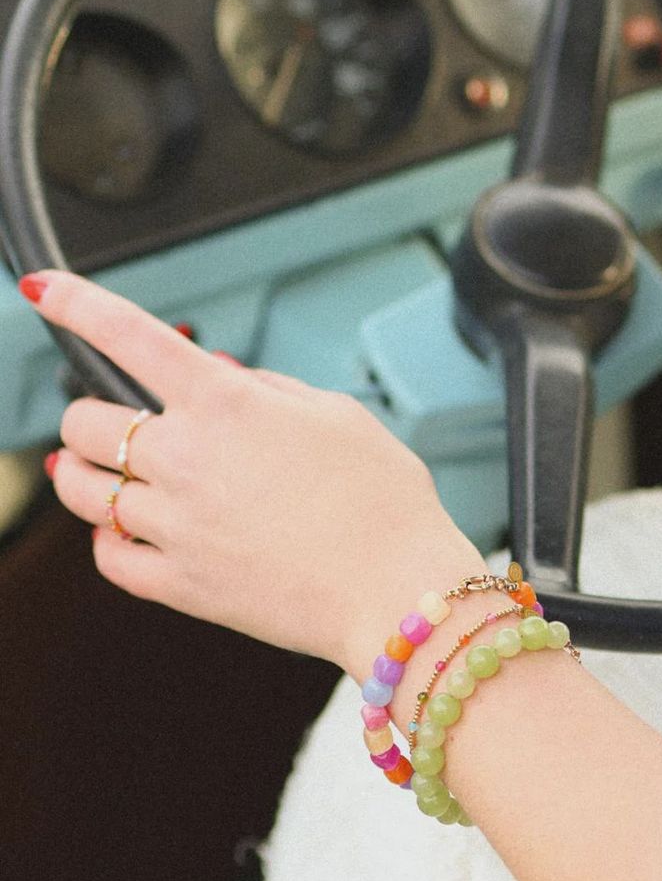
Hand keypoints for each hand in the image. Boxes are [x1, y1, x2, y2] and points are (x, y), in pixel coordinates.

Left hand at [25, 271, 481, 678]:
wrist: (397, 590)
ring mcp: (176, 524)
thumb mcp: (337, 415)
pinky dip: (108, 540)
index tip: (45, 290)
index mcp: (226, 405)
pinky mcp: (180, 584)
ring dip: (82, 474)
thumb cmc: (384, 502)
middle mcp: (187, 458)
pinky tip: (127, 532)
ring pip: (81, 490)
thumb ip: (266, 390)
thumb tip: (218, 381)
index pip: (127, 337)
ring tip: (100, 473)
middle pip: (83, 423)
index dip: (76, 304)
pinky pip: (108, 558)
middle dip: (89, 415)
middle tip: (111, 423)